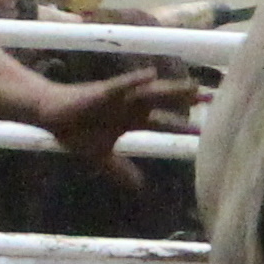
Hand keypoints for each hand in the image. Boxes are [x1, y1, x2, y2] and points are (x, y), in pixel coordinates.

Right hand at [30, 68, 197, 177]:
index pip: (163, 122)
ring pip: (149, 92)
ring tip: (193, 86)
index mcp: (130, 120)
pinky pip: (120, 85)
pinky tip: (151, 74)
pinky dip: (134, 80)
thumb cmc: (75, 131)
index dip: (183, 126)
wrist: (51, 116)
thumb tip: (139, 189)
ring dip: (170, 89)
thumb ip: (121, 170)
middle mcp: (129, 106)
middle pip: (164, 102)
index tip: (207, 131)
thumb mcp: (101, 158)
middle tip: (212, 97)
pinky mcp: (101, 92)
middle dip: (186, 100)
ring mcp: (117, 98)